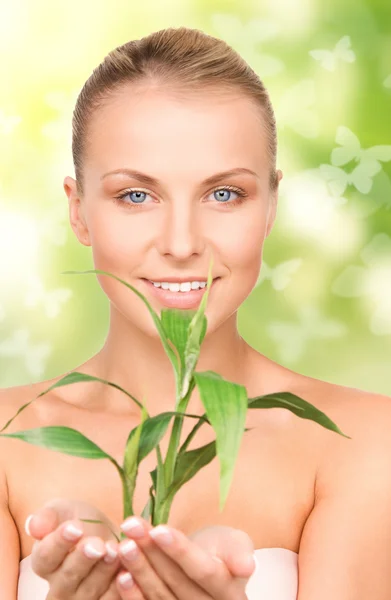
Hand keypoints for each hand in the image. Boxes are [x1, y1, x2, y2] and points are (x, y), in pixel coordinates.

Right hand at [26, 497, 123, 598]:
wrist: (108, 534)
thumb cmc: (81, 521)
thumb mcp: (64, 510)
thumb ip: (48, 516)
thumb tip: (34, 526)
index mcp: (44, 562)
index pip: (45, 556)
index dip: (60, 542)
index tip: (75, 527)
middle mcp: (58, 587)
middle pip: (67, 578)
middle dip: (82, 559)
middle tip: (97, 544)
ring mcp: (80, 599)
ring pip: (89, 591)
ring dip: (102, 571)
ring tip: (114, 549)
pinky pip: (109, 599)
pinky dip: (119, 585)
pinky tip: (127, 568)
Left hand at [115, 516, 255, 598]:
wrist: (206, 571)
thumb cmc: (221, 552)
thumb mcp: (234, 544)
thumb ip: (238, 551)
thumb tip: (246, 566)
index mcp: (230, 595)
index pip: (204, 572)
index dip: (180, 551)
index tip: (159, 529)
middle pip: (177, 583)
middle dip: (152, 553)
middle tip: (131, 527)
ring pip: (160, 597)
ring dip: (139, 570)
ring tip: (124, 545)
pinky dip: (133, 595)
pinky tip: (121, 575)